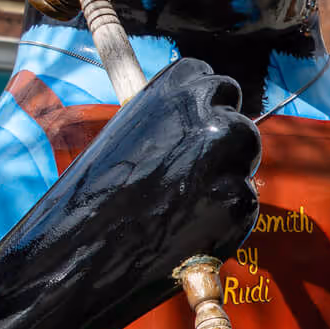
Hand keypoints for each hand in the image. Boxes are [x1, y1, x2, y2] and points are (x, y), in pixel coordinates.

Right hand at [0, 57, 260, 328]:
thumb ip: (166, 123)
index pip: (213, 83)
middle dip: (228, 145)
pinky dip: (224, 214)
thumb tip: (198, 112)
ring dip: (228, 176)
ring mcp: (225, 161)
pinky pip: (243, 200)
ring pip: (244, 160)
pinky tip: (191, 227)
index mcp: (175, 92)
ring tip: (186, 200)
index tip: (202, 121)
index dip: (210, 104)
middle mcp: (207, 118)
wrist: (85, 245)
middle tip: (202, 171)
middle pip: (238, 123)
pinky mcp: (237, 202)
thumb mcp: (127, 136)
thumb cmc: (99, 191)